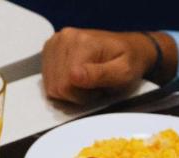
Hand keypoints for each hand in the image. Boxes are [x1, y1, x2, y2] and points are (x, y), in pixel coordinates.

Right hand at [42, 28, 176, 103]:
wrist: (131, 48)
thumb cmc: (129, 61)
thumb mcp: (123, 72)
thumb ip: (100, 75)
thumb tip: (74, 76)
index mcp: (81, 42)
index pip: (65, 85)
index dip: (81, 97)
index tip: (98, 91)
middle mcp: (64, 38)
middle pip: (55, 86)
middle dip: (74, 94)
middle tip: (93, 88)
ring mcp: (55, 42)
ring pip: (50, 84)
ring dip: (68, 90)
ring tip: (86, 83)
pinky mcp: (51, 49)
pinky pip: (47, 79)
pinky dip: (62, 84)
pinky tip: (75, 79)